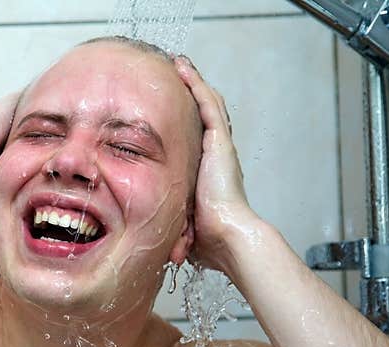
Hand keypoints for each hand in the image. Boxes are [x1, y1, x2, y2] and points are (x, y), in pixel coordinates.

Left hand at [174, 56, 260, 273]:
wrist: (228, 237)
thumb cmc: (208, 240)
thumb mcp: (183, 224)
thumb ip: (173, 220)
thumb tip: (160, 238)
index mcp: (210, 175)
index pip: (197, 141)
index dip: (186, 123)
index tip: (171, 111)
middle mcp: (218, 158)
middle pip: (204, 118)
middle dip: (191, 97)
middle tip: (176, 77)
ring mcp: (220, 148)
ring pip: (208, 106)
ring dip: (193, 84)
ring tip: (178, 64)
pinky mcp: (220, 143)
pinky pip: (207, 105)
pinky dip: (196, 85)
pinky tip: (183, 68)